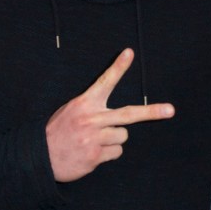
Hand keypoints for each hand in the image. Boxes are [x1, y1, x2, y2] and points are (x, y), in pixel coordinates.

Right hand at [46, 48, 174, 181]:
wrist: (40, 157)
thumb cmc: (58, 132)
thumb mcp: (71, 111)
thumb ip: (92, 109)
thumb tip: (118, 117)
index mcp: (84, 103)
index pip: (104, 81)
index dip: (118, 67)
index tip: (130, 53)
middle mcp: (92, 118)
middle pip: (129, 114)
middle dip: (152, 112)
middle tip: (170, 110)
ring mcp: (94, 138)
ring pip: (123, 136)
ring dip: (113, 140)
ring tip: (95, 141)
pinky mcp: (96, 156)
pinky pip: (116, 152)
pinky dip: (108, 153)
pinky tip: (92, 152)